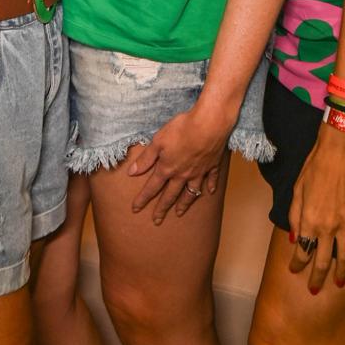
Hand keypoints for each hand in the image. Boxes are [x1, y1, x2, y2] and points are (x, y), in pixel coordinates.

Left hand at [127, 103, 228, 224]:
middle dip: (162, 208)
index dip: (142, 199)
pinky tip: (209, 192)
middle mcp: (183, 174)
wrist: (209, 123)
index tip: (135, 209)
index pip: (152, 187)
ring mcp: (199, 171)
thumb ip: (146, 158)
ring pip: (190, 192)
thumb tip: (131, 172)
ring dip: (184, 203)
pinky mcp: (212, 164)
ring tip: (179, 212)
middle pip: (170, 195)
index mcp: (167, 168)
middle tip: (156, 221)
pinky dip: (210, 186)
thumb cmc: (182, 129)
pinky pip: (211, 179)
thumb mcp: (158, 141)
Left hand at [288, 125, 344, 292]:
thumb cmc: (314, 166)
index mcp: (309, 220)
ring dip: (341, 272)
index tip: (294, 270)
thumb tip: (295, 239)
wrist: (340, 150)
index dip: (298, 263)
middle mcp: (328, 226)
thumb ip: (295, 216)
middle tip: (314, 290)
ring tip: (337, 284)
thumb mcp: (297, 189)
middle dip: (317, 277)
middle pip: (323, 259)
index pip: (303, 250)